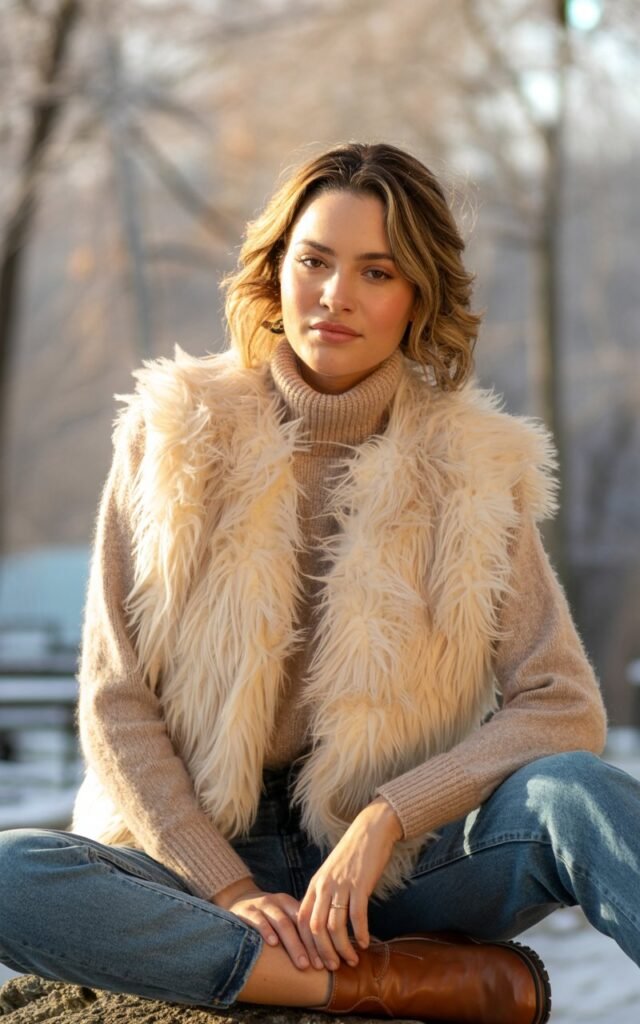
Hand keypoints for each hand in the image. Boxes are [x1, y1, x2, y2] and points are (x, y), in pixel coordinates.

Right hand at [213, 878, 316, 969]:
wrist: (236, 900)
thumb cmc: (265, 916)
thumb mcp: (281, 917)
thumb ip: (296, 930)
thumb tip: (322, 956)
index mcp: (290, 904)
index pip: (308, 922)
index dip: (318, 942)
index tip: (326, 962)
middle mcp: (279, 902)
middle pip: (298, 923)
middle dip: (309, 946)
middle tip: (317, 966)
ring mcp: (262, 905)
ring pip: (282, 922)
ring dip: (294, 944)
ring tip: (301, 963)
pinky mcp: (246, 911)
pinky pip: (258, 919)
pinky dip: (267, 931)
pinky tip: (273, 944)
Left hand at [297, 797, 402, 970]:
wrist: (370, 831)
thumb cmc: (352, 854)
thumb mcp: (331, 873)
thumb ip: (325, 894)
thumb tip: (324, 922)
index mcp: (315, 884)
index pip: (302, 920)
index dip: (306, 944)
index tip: (314, 962)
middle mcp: (324, 886)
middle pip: (316, 928)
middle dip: (323, 952)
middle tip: (332, 968)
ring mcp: (341, 885)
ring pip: (335, 926)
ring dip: (343, 947)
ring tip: (352, 960)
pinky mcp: (360, 885)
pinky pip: (357, 916)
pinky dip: (360, 933)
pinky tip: (366, 943)